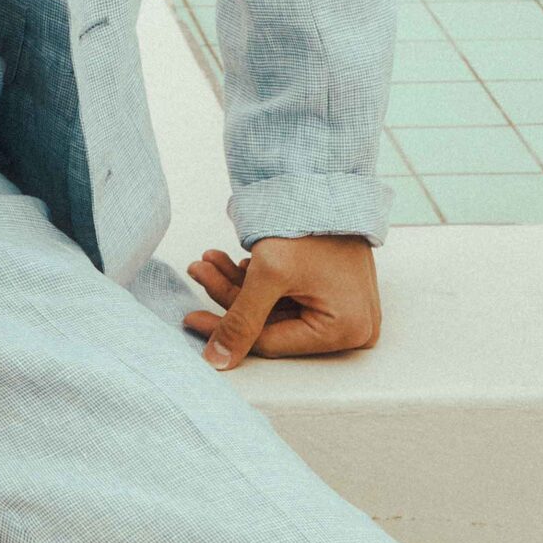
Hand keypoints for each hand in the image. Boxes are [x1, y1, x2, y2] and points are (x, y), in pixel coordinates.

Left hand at [183, 234, 381, 368]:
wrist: (329, 180)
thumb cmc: (309, 224)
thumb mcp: (270, 273)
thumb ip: (241, 320)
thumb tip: (216, 363)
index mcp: (344, 332)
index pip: (270, 342)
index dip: (225, 330)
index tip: (191, 317)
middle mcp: (351, 328)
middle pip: (271, 323)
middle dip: (229, 295)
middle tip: (199, 270)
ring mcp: (344, 308)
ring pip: (275, 307)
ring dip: (239, 284)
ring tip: (209, 259)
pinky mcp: (332, 290)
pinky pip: (288, 295)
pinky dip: (259, 279)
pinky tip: (234, 260)